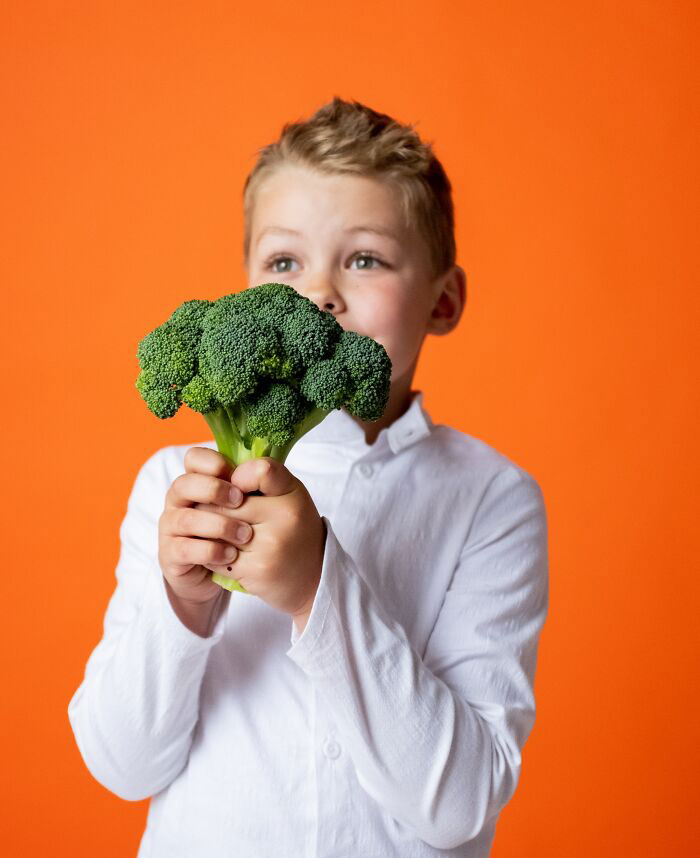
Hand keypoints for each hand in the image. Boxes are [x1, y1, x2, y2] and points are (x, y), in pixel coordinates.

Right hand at [158, 447, 251, 615]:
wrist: (224, 572)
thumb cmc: (237, 530)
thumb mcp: (250, 505)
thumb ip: (255, 484)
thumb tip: (263, 468)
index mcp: (198, 480)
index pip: (194, 458)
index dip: (211, 462)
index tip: (236, 475)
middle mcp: (180, 500)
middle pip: (183, 484)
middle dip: (213, 490)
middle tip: (240, 500)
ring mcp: (172, 527)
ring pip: (186, 519)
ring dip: (218, 525)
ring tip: (245, 535)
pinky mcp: (171, 554)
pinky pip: (185, 549)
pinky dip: (210, 551)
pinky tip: (231, 555)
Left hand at [203, 457, 325, 622]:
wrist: (314, 577)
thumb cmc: (295, 529)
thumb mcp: (290, 495)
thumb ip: (263, 479)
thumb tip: (220, 473)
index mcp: (293, 493)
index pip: (260, 470)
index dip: (240, 476)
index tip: (239, 488)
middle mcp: (285, 516)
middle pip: (225, 502)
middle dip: (214, 507)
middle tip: (220, 515)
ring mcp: (271, 545)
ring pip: (216, 529)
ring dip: (211, 533)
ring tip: (222, 536)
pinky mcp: (256, 569)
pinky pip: (217, 555)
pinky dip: (216, 556)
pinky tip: (228, 556)